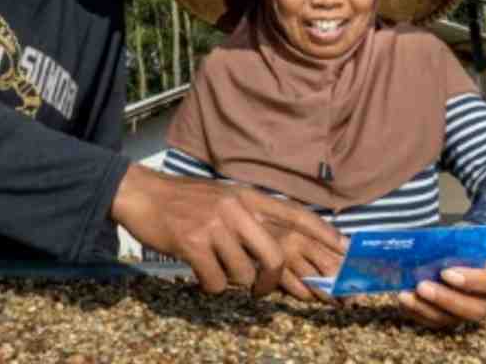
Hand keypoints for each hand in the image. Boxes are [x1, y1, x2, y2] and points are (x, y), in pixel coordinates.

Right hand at [111, 165, 347, 296]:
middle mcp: (235, 208)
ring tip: (215, 268)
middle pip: (273, 254)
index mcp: (247, 196)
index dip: (322, 232)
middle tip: (261, 290)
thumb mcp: (223, 198)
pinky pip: (216, 281)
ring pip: (243, 273)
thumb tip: (275, 243)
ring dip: (232, 281)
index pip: (293, 213)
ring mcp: (214, 225)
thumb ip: (248, 216)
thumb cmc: (184, 201)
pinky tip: (199, 271)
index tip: (344, 247)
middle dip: (271, 280)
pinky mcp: (193, 243)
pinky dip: (210, 285)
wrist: (141, 194)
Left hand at [398, 243, 485, 327]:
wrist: (473, 257)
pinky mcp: (450, 318)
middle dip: (443, 299)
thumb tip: (429, 239)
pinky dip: (416, 313)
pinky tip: (403, 302)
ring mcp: (467, 312)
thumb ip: (457, 241)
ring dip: (424, 309)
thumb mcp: (471, 237)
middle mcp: (485, 301)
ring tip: (405, 296)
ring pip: (449, 319)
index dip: (469, 280)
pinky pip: (433, 322)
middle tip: (421, 286)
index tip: (445, 272)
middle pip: (470, 309)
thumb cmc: (470, 245)